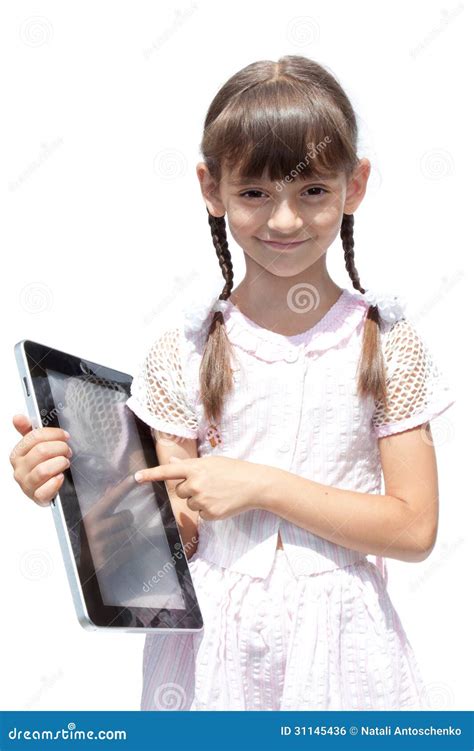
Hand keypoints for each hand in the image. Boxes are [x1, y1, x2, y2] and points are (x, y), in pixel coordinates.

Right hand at [10, 414, 71, 505]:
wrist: (45, 489)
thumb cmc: (41, 465)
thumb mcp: (35, 447)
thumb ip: (28, 431)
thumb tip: (18, 417)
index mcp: (18, 454)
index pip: (34, 437)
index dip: (54, 434)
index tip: (65, 436)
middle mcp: (19, 470)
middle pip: (41, 452)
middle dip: (60, 448)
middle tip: (67, 450)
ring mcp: (27, 485)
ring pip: (43, 470)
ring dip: (60, 463)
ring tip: (65, 462)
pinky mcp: (37, 498)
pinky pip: (45, 490)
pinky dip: (56, 482)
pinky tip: (60, 477)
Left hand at [134, 455, 267, 520]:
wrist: (254, 484)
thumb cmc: (234, 470)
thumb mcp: (212, 462)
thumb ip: (190, 465)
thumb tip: (174, 463)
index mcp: (195, 467)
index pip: (167, 471)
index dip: (150, 475)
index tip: (136, 478)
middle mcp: (195, 484)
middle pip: (178, 491)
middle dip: (189, 488)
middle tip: (208, 484)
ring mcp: (202, 500)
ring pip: (189, 504)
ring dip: (199, 500)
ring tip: (217, 492)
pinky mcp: (209, 514)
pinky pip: (201, 514)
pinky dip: (209, 510)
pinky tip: (221, 502)